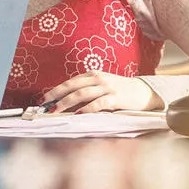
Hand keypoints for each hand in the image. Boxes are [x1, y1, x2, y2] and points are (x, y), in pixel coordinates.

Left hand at [41, 71, 161, 113]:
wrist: (144, 91)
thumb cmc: (121, 90)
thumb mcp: (102, 85)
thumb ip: (88, 89)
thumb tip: (66, 101)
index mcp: (93, 74)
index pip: (70, 82)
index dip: (56, 90)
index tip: (44, 99)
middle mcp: (98, 79)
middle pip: (72, 86)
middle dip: (56, 96)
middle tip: (45, 105)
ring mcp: (107, 87)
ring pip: (82, 94)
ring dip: (67, 103)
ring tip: (56, 111)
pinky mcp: (116, 98)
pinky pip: (98, 103)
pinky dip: (87, 108)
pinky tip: (79, 114)